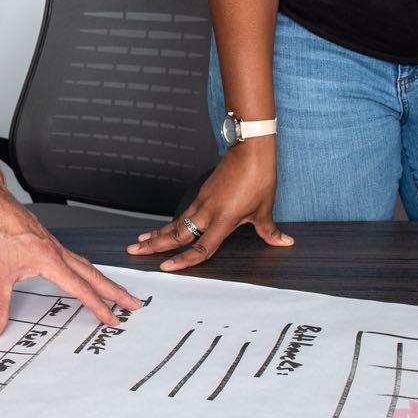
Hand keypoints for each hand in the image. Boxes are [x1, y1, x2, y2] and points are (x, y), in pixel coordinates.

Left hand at [0, 197, 143, 339]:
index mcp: (51, 261)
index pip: (81, 289)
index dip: (98, 306)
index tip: (112, 319)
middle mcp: (58, 253)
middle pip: (95, 275)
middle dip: (116, 292)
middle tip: (133, 304)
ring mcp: (55, 247)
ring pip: (87, 266)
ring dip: (104, 280)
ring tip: (116, 292)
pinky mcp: (48, 243)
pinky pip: (76, 259)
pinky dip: (87, 269)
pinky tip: (82, 273)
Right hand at [125, 139, 292, 270]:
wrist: (250, 149)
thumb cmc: (259, 177)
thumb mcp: (265, 208)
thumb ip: (270, 230)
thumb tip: (284, 242)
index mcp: (223, 220)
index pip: (201, 247)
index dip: (183, 260)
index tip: (166, 268)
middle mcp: (207, 212)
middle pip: (176, 234)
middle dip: (153, 245)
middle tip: (134, 252)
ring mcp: (201, 202)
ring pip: (175, 223)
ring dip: (156, 234)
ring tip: (138, 242)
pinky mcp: (202, 194)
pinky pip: (182, 214)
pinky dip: (169, 224)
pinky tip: (161, 230)